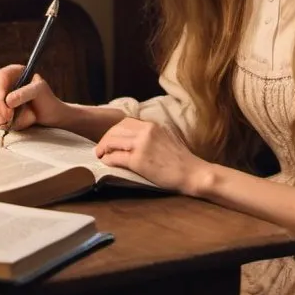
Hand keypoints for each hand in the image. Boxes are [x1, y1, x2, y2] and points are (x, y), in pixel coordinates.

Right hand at [0, 65, 65, 130]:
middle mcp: (2, 85)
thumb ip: (25, 93)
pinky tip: (11, 125)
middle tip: (8, 119)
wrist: (49, 116)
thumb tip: (8, 101)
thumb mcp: (40, 92)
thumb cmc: (46, 100)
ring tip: (11, 123)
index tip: (6, 104)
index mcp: (12, 73)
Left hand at [95, 117, 211, 196]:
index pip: (125, 122)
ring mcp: (141, 145)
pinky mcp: (138, 160)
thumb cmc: (182, 160)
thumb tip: (134, 137)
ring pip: (112, 141)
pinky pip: (116, 157)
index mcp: (152, 125)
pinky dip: (108, 159)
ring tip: (101, 155)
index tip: (111, 140)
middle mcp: (146, 131)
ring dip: (103, 148)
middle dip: (105, 139)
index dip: (114, 131)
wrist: (193, 173)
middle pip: (116, 130)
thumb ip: (151, 134)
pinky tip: (106, 162)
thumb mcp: (167, 137)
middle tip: (101, 149)